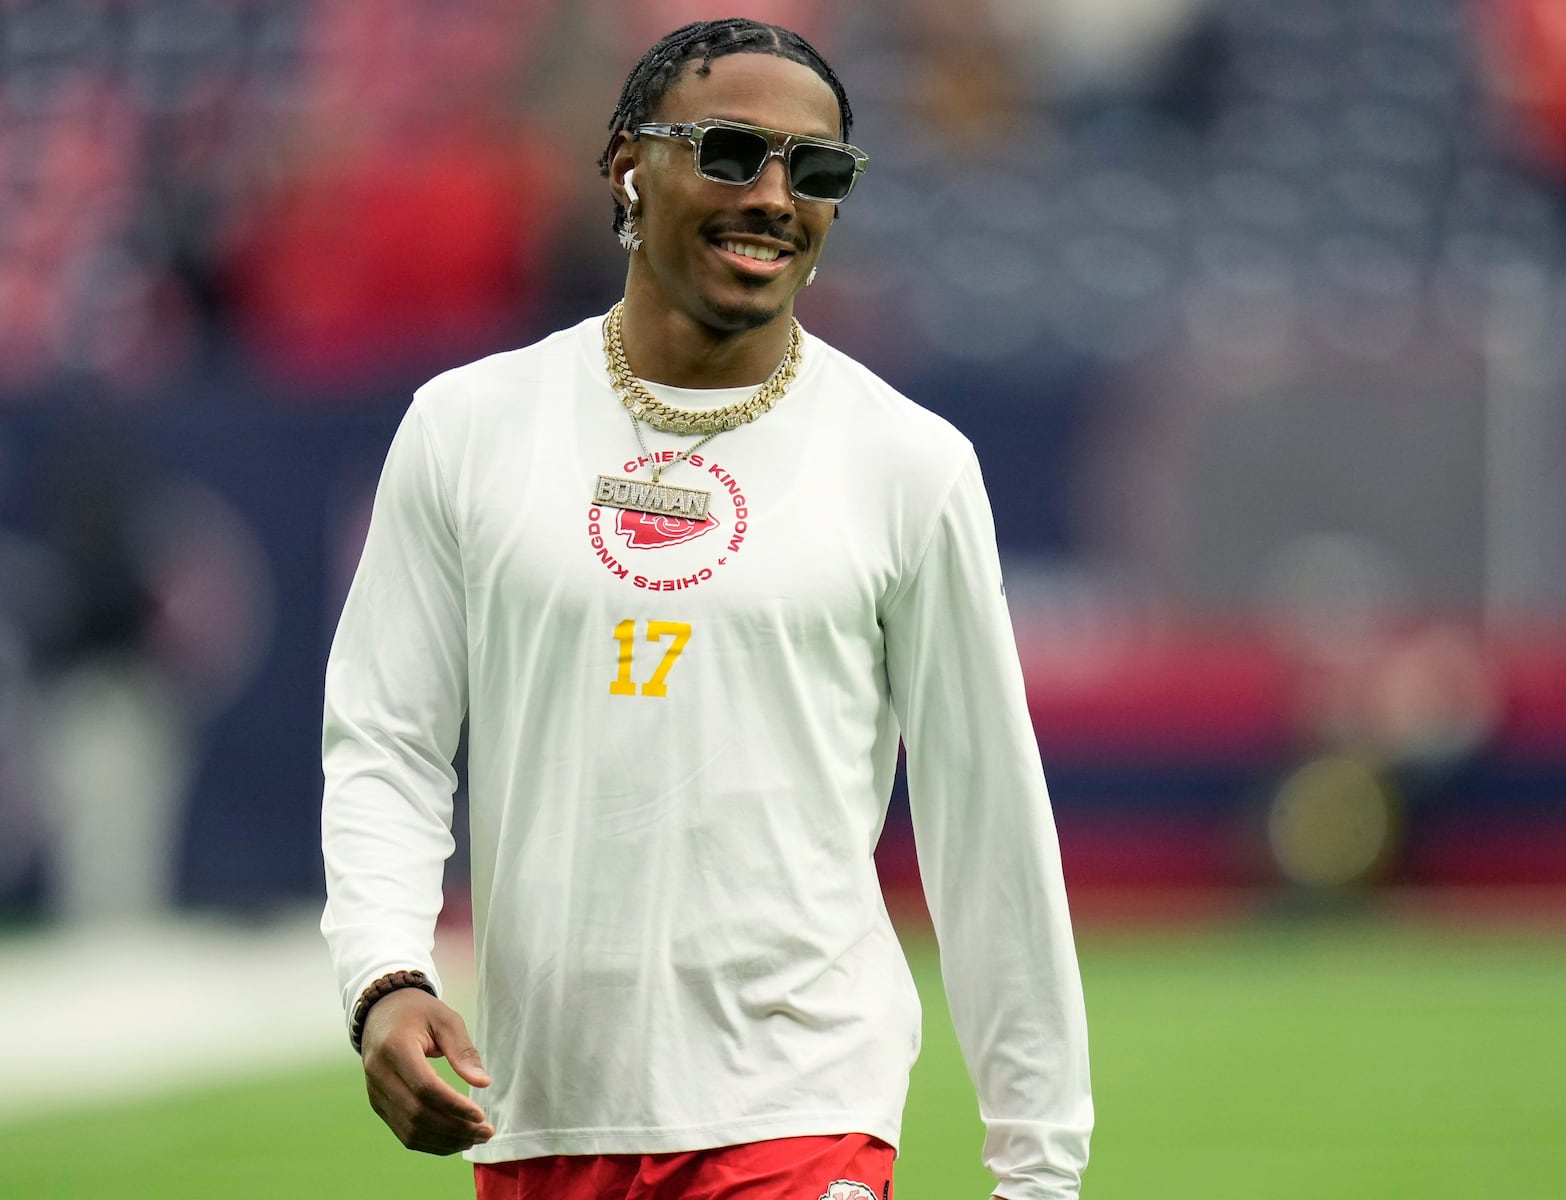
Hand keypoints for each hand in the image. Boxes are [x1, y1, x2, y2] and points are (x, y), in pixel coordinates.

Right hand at [360, 986, 495, 1154]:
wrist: (381, 1012)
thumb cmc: (418, 1012)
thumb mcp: (445, 1020)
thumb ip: (463, 1051)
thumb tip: (483, 1083)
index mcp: (395, 1048)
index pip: (425, 1087)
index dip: (454, 1105)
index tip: (481, 1115)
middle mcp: (380, 1074)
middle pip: (417, 1114)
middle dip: (454, 1128)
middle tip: (486, 1132)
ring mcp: (376, 1093)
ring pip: (409, 1129)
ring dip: (445, 1140)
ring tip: (475, 1138)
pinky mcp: (378, 1104)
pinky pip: (404, 1132)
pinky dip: (431, 1141)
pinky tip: (455, 1139)